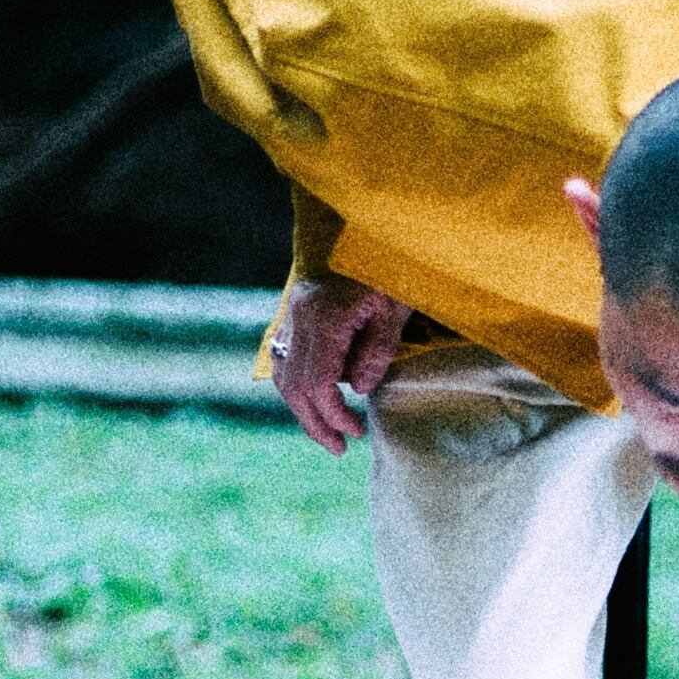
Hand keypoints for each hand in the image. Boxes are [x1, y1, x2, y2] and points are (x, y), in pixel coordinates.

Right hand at [272, 272, 410, 450]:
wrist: (375, 231)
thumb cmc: (391, 270)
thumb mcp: (395, 311)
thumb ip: (377, 352)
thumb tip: (358, 391)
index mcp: (324, 316)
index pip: (319, 382)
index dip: (334, 414)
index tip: (356, 431)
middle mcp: (300, 315)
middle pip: (294, 385)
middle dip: (315, 422)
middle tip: (340, 447)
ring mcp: (292, 313)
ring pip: (283, 374)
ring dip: (303, 408)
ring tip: (329, 431)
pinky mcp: (293, 312)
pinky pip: (285, 357)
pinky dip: (296, 384)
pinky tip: (315, 400)